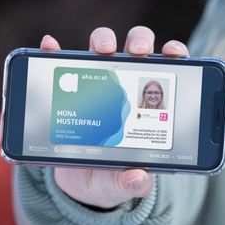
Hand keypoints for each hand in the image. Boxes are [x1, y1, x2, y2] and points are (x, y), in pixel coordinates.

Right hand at [44, 25, 188, 209]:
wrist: (77, 184)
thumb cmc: (109, 178)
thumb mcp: (121, 183)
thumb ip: (131, 183)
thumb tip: (138, 179)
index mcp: (147, 104)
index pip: (168, 69)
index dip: (175, 54)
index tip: (175, 53)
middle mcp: (124, 85)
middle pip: (136, 48)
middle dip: (140, 41)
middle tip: (138, 52)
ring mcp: (95, 82)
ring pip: (102, 46)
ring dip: (103, 39)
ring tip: (102, 49)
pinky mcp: (67, 86)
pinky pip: (59, 61)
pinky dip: (53, 50)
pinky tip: (49, 47)